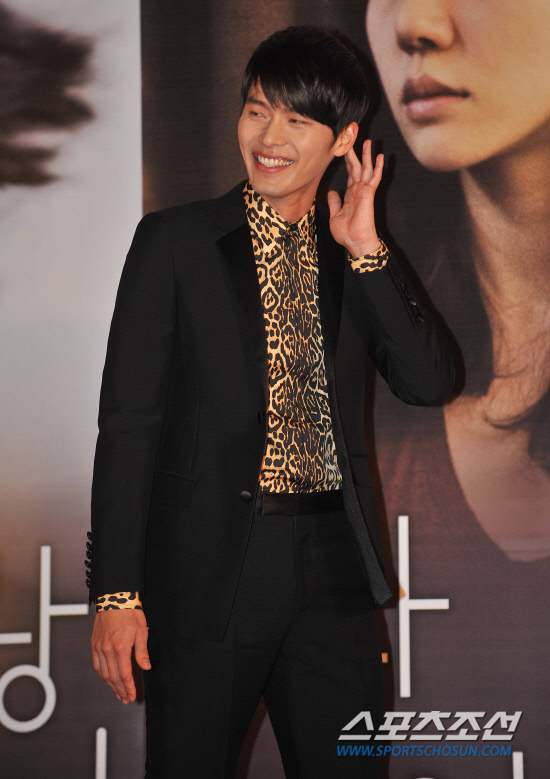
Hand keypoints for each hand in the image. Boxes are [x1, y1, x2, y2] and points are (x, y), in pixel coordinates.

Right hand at [91, 609, 150, 703]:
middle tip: (125, 699)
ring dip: (110, 685)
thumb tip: (146, 668)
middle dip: (120, 690)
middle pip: (113, 677)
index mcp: (120, 648)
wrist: (114, 599)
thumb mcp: (141, 632)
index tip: (132, 696)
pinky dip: (102, 674)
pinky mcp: (94, 644)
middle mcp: (107, 650)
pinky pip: (96, 664)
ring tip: (117, 693)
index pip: (124, 674)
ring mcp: (98, 648)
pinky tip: (107, 678)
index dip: (128, 687)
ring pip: (103, 673)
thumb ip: (142, 652)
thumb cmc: (130, 614)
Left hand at [327, 139, 383, 257]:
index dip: (347, 160)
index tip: (345, 148)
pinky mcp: (369, 194)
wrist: (355, 242)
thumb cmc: (346, 233)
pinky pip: (375, 178)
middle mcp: (358, 190)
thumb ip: (334, 202)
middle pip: (357, 166)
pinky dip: (378, 167)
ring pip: (366, 168)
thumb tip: (333, 192)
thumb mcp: (335, 215)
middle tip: (354, 138)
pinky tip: (380, 156)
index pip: (349, 173)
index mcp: (350, 194)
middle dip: (355, 152)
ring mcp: (364, 191)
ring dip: (367, 155)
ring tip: (368, 141)